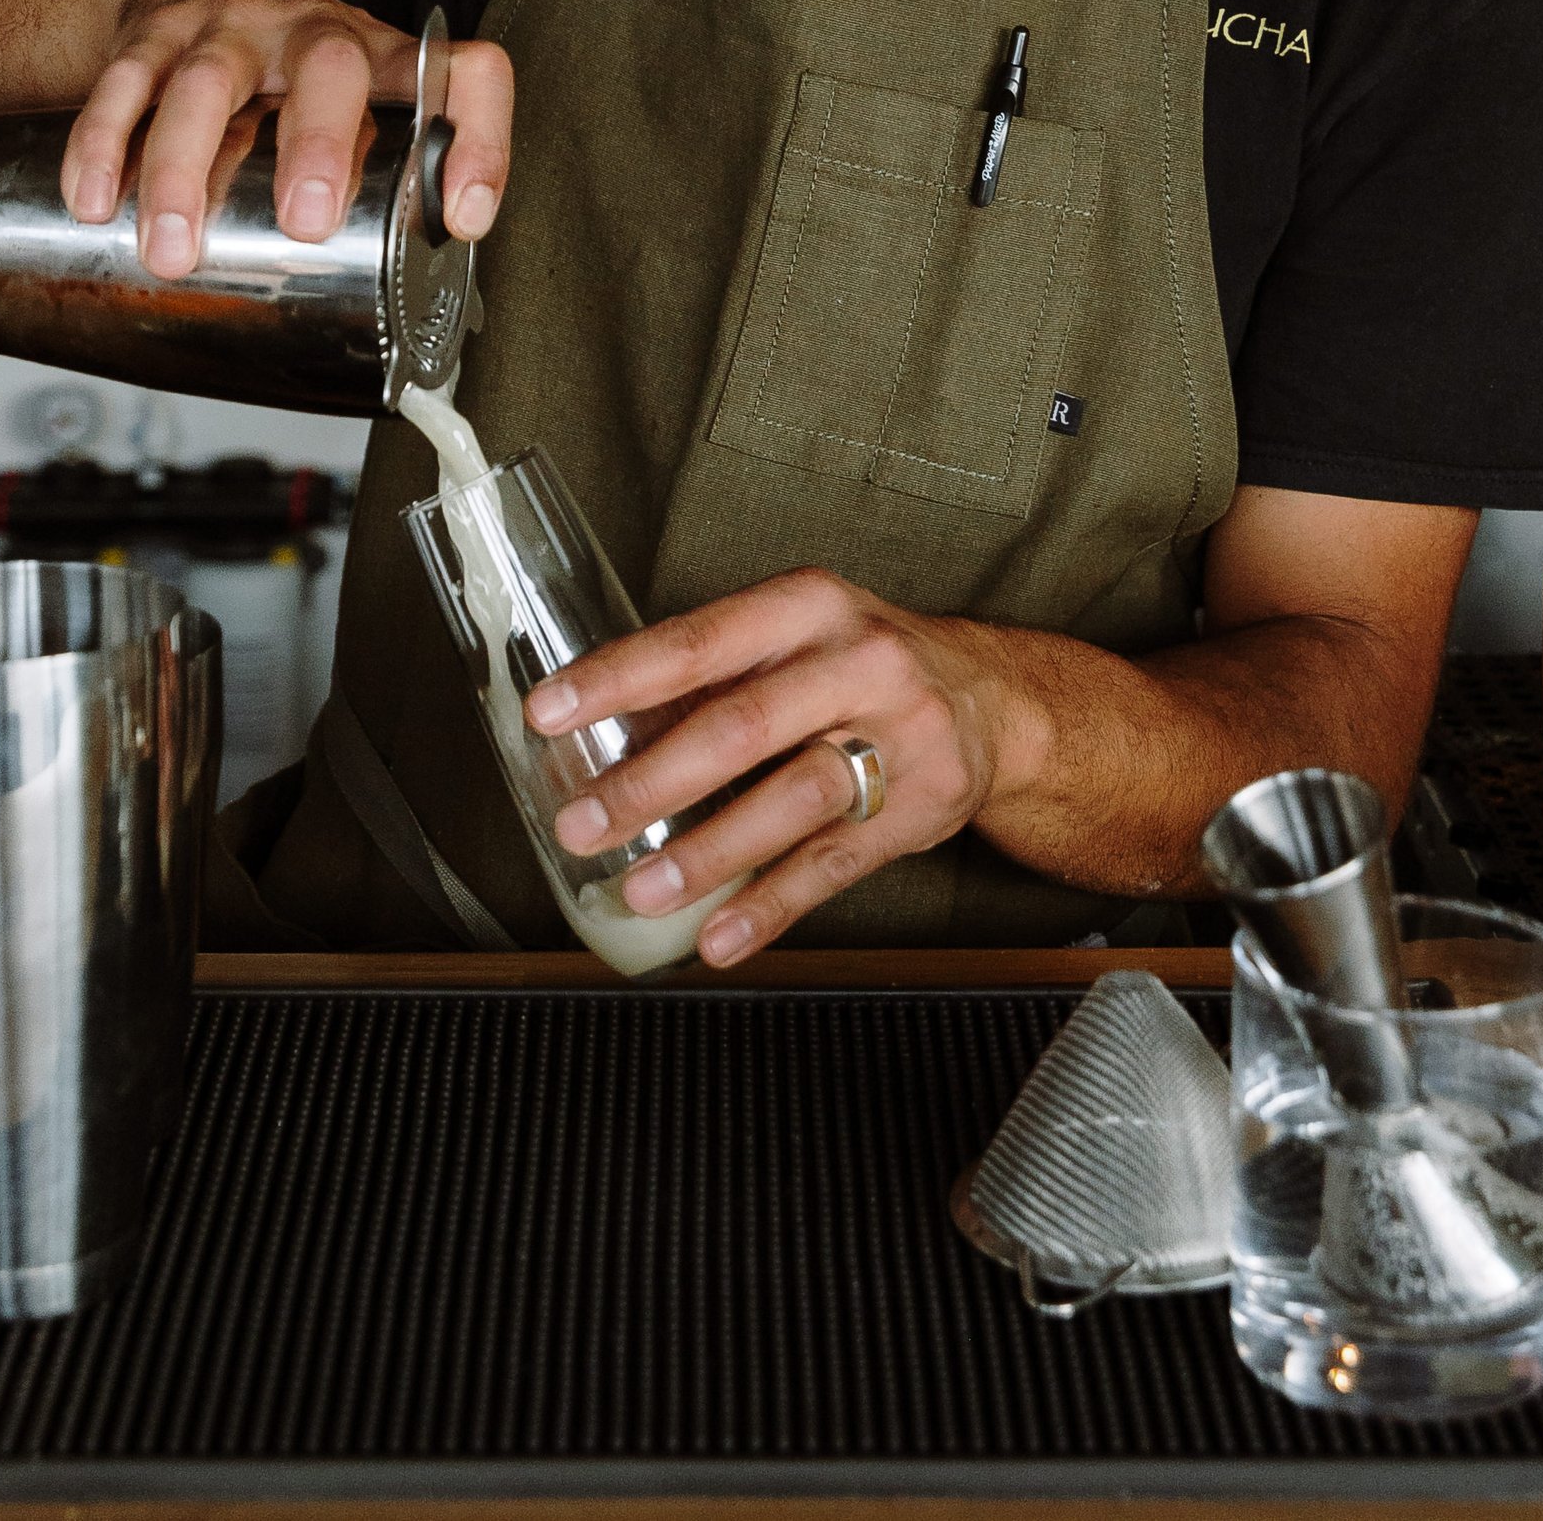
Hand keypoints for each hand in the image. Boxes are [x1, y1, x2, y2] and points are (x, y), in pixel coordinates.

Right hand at [58, 0, 513, 280]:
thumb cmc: (281, 72)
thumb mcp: (345, 108)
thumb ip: (374, 180)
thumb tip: (413, 295)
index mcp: (380, 59)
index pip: (461, 73)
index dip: (480, 137)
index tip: (466, 215)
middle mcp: (310, 32)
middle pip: (329, 67)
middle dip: (320, 144)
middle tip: (304, 222)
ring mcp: (226, 29)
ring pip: (207, 84)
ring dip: (184, 171)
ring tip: (173, 251)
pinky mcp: (150, 37)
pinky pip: (123, 86)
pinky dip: (103, 146)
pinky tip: (95, 203)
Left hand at [523, 570, 1038, 965]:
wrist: (991, 699)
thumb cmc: (862, 663)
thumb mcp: (796, 637)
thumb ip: (715, 676)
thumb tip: (599, 728)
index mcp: (808, 607)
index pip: (699, 641)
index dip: (620, 677)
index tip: (551, 711)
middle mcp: (857, 662)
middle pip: (742, 725)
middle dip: (651, 781)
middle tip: (583, 822)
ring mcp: (895, 737)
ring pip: (792, 798)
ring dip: (708, 852)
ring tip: (640, 890)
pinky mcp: (917, 808)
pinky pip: (833, 865)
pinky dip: (770, 905)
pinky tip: (719, 937)